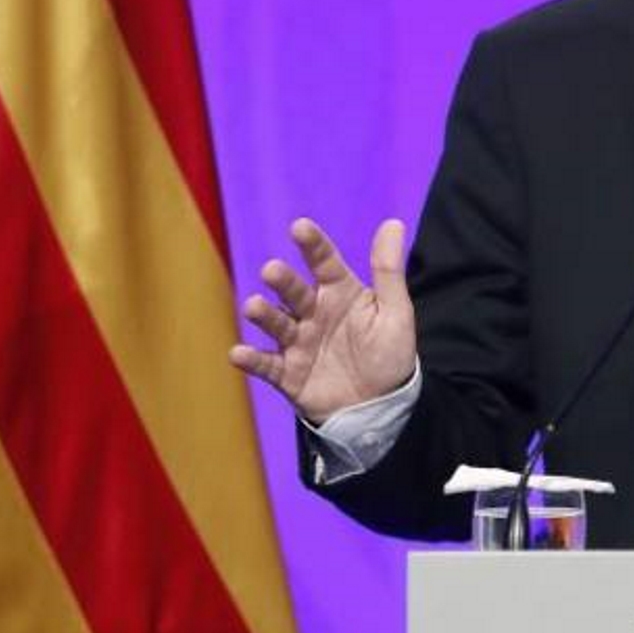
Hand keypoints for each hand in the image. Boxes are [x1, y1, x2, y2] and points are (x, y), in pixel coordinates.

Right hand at [230, 218, 416, 423]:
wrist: (380, 409)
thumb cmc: (389, 355)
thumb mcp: (395, 313)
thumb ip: (389, 271)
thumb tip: (393, 223)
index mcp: (340, 293)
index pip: (324, 263)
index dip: (313, 245)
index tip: (300, 227)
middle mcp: (314, 313)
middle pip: (294, 291)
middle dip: (283, 281)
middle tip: (272, 271)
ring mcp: (298, 342)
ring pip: (276, 323)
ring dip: (263, 315)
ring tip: (254, 307)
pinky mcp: (287, 374)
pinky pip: (266, 365)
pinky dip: (252, 360)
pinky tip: (238, 353)